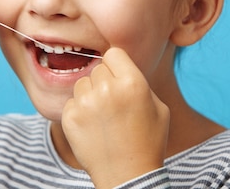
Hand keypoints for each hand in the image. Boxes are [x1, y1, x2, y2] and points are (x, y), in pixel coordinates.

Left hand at [61, 47, 169, 188]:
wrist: (128, 176)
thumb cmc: (148, 141)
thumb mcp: (158, 106)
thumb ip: (139, 81)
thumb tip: (121, 67)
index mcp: (132, 82)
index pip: (114, 53)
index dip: (117, 65)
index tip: (119, 78)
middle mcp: (108, 88)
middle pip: (98, 68)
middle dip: (104, 82)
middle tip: (113, 104)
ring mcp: (86, 103)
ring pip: (82, 84)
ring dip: (90, 95)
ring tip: (103, 117)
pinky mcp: (70, 118)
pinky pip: (71, 102)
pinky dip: (79, 112)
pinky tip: (93, 128)